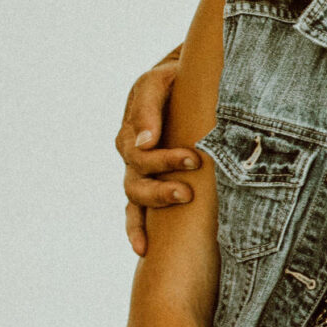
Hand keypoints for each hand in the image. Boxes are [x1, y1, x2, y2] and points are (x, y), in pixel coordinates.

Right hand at [118, 47, 195, 256]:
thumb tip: (146, 142)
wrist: (188, 77)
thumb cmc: (174, 78)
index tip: (193, 159)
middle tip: (187, 192)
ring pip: (136, 199)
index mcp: (132, 131)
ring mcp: (140, 171)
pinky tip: (143, 248)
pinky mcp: (153, 182)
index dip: (165, 161)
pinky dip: (136, 229)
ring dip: (153, 209)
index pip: (140, 156)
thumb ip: (148, 108)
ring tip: (180, 208)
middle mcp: (133, 154)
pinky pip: (136, 211)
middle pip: (136, 183)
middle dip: (160, 191)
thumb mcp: (159, 82)